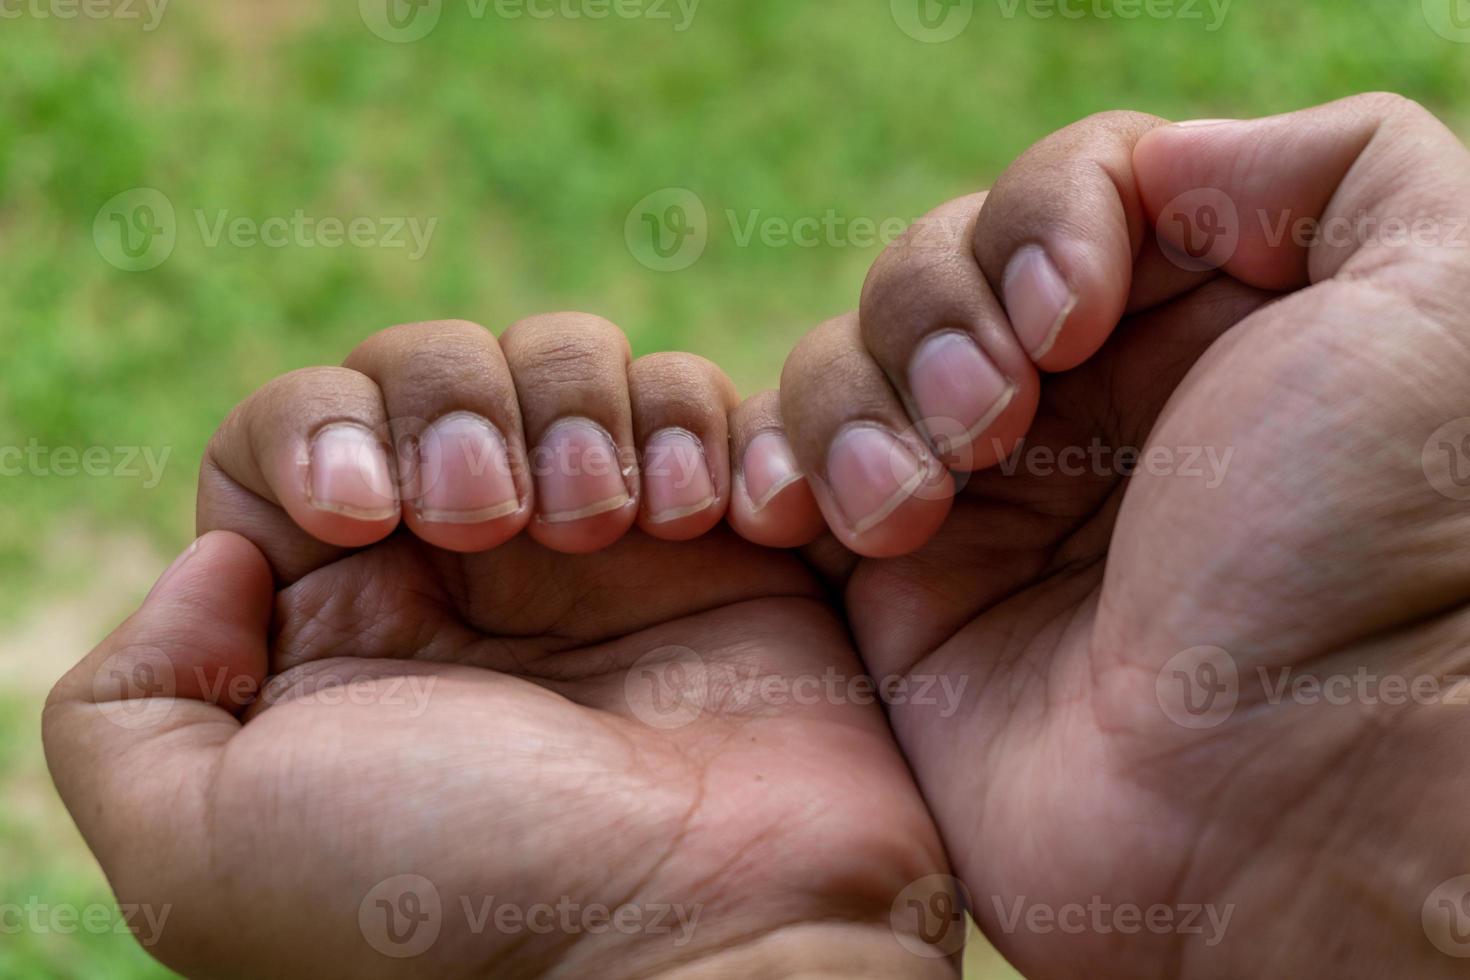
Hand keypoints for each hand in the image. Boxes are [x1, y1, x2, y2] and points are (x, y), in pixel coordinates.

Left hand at [44, 316, 952, 977]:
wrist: (709, 940)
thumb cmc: (460, 898)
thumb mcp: (206, 855)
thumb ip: (133, 706)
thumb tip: (223, 560)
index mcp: (346, 617)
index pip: (301, 422)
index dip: (325, 424)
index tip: (369, 512)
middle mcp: (472, 566)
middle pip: (434, 365)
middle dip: (460, 403)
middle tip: (498, 516)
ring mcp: (607, 542)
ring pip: (569, 359)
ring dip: (585, 406)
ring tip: (617, 523)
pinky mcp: (726, 536)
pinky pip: (703, 404)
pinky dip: (705, 428)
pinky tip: (714, 522)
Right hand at [775, 94, 1469, 976]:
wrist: (1304, 795)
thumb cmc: (1373, 535)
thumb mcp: (1445, 281)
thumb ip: (1332, 163)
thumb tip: (1159, 167)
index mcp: (1198, 323)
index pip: (1056, 199)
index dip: (1034, 226)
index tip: (1067, 316)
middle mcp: (1084, 407)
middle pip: (931, 272)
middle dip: (935, 320)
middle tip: (994, 421)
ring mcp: (982, 504)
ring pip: (845, 365)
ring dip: (854, 402)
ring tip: (910, 505)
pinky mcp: (893, 600)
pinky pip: (786, 482)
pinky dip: (768, 467)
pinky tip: (795, 511)